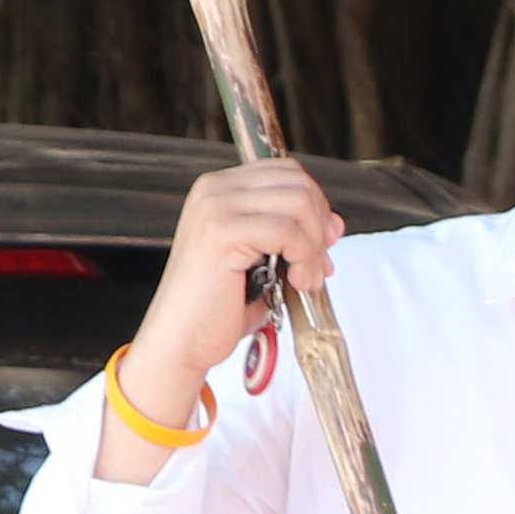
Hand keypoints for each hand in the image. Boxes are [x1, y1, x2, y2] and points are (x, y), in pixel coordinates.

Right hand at [121, 158, 348, 447]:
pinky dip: (305, 258)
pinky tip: (297, 283)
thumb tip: (334, 223)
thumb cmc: (217, 307)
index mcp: (221, 189)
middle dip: (319, 225)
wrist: (180, 341)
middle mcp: (214, 190)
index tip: (320, 245)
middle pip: (298, 182)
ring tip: (305, 279)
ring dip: (314, 246)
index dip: (315, 207)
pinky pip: (287, 230)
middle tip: (316, 265)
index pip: (288, 172)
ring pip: (298, 203)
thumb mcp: (263, 260)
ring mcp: (215, 207)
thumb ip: (294, 235)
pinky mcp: (220, 233)